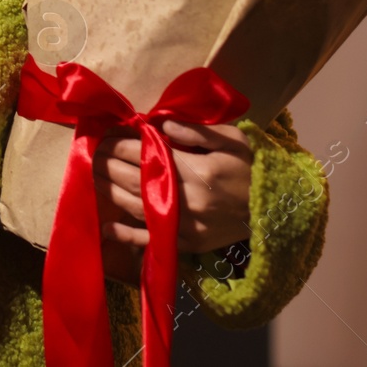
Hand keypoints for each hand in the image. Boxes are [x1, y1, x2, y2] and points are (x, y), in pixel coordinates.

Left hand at [94, 120, 252, 256]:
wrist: (276, 211)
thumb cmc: (253, 170)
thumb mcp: (233, 140)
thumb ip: (196, 131)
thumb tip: (161, 122)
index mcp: (195, 170)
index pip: (145, 153)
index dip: (120, 143)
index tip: (105, 134)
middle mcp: (185, 200)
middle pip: (133, 178)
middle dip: (108, 164)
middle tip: (90, 152)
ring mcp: (184, 225)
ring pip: (135, 206)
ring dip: (109, 191)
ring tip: (92, 177)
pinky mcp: (187, 244)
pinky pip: (150, 239)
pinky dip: (126, 235)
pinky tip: (106, 228)